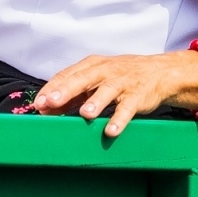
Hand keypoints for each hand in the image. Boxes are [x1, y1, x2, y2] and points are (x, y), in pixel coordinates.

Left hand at [33, 51, 197, 138]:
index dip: (52, 88)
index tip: (39, 103)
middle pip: (84, 79)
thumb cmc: (120, 77)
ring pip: (107, 91)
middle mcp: (105, 71)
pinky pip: (128, 108)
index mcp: (91, 66)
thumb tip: (45, 108)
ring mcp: (123, 83)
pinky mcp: (138, 96)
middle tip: (52, 101)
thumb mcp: (95, 81)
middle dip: (67, 90)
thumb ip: (72, 94)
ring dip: (96, 102)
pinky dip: (120, 119)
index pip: (67, 75)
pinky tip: (111, 130)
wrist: (158, 73)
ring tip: (85, 114)